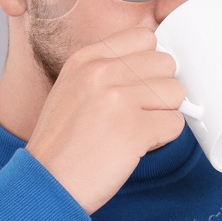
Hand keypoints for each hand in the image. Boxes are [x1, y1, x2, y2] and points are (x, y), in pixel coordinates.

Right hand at [24, 26, 188, 214]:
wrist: (45, 183)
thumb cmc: (61, 145)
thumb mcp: (72, 89)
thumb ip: (107, 71)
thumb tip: (153, 66)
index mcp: (85, 59)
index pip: (144, 37)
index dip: (150, 64)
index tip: (141, 84)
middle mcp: (101, 73)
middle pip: (165, 63)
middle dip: (159, 90)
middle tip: (138, 113)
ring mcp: (119, 100)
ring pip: (175, 92)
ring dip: (163, 114)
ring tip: (135, 130)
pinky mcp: (135, 129)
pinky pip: (176, 123)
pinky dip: (163, 138)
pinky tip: (136, 146)